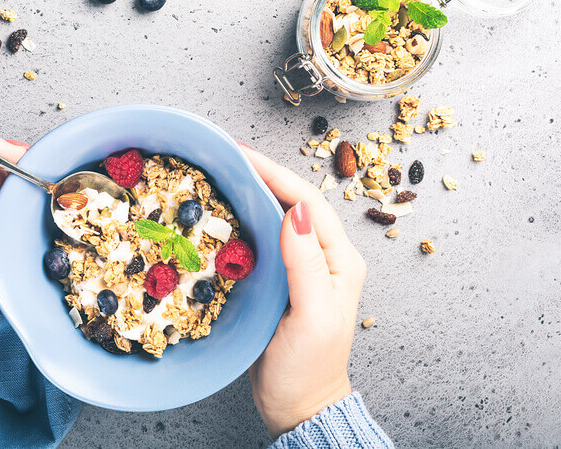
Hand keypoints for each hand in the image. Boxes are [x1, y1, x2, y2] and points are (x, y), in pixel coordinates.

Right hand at [241, 145, 366, 437]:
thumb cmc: (309, 367)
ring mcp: (299, 267)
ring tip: (221, 173)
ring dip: (251, 191)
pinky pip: (261, 238)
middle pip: (292, 200)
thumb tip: (292, 211)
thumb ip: (305, 264)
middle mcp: (322, 256)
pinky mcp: (278, 279)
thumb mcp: (312, 315)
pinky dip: (243, 218)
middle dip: (261, 173)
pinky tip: (223, 212)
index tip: (241, 154)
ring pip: (276, 215)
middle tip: (224, 155)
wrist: (298, 405)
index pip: (306, 201)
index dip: (275, 173)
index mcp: (339, 259)